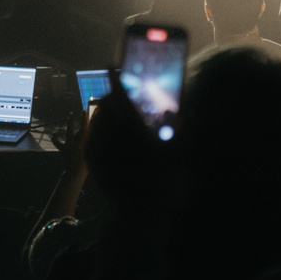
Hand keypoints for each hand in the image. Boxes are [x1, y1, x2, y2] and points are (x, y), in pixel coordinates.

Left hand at [84, 73, 175, 217]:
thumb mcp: (182, 155)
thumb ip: (187, 129)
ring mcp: (97, 147)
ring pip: (99, 120)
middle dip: (114, 97)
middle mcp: (110, 134)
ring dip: (108, 113)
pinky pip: (94, 135)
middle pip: (106, 105)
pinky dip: (103, 129)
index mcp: (131, 129)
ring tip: (120, 115)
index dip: (115, 78)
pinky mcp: (90, 159)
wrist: (138, 214)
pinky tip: (114, 135)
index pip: (119, 95)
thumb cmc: (163, 184)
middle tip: (122, 94)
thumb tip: (190, 109)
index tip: (110, 65)